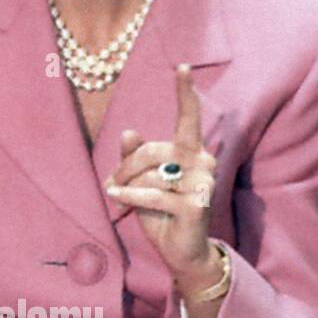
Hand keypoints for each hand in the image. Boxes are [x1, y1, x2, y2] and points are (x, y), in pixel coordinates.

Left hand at [103, 65, 218, 285]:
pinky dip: (129, 197)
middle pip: (150, 151)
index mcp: (192, 151)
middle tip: (114, 182)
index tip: (181, 67)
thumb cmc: (161, 210)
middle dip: (125, 167)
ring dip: (127, 186)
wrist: (180, 250)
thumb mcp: (143, 180)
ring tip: (122, 196)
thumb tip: (129, 132)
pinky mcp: (195, 205)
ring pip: (149, 174)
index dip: (184, 92)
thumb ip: (135, 156)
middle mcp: (203, 162)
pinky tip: (118, 199)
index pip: (189, 117)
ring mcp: (202, 184)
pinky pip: (151, 194)